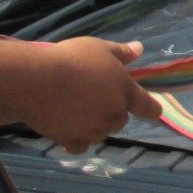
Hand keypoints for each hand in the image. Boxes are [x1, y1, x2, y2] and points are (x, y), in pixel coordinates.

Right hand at [19, 38, 161, 153]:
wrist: (37, 81)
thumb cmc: (72, 59)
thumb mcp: (99, 47)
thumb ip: (122, 52)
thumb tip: (140, 49)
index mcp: (125, 91)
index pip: (147, 106)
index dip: (152, 109)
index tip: (155, 113)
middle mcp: (114, 114)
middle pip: (120, 120)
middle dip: (111, 112)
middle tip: (92, 98)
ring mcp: (93, 130)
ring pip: (100, 133)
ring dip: (94, 125)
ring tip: (75, 110)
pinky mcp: (71, 140)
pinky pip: (81, 145)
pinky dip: (76, 139)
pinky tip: (67, 129)